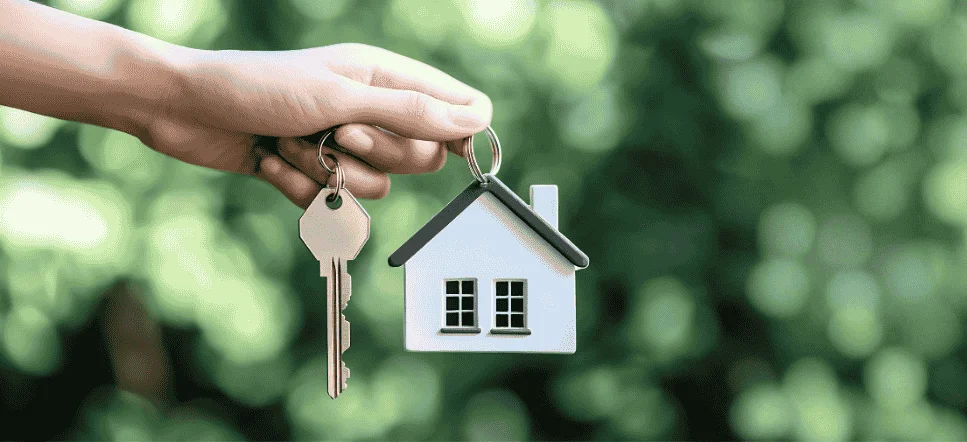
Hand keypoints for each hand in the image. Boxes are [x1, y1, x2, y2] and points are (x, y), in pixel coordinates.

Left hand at [143, 43, 491, 206]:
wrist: (181, 108)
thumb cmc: (255, 86)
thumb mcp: (341, 97)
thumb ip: (411, 110)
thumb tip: (476, 117)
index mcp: (382, 77)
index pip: (454, 105)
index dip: (458, 132)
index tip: (455, 151)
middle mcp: (367, 110)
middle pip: (417, 156)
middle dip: (377, 155)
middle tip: (340, 135)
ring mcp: (339, 143)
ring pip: (374, 185)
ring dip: (328, 172)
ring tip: (290, 144)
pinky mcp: (311, 172)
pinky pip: (331, 201)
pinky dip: (298, 186)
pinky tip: (269, 161)